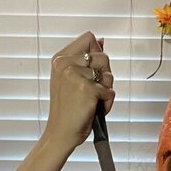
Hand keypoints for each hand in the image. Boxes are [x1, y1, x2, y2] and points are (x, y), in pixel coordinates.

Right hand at [41, 31, 115, 153]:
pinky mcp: (87, 89)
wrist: (61, 132)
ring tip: (91, 101)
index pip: (89, 38)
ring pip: (109, 75)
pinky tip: (93, 110)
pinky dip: (106, 104)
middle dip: (104, 75)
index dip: (97, 53)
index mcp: (60, 58)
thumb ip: (85, 59)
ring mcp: (76, 75)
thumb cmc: (68, 109)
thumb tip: (101, 41)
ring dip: (105, 90)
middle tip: (90, 91)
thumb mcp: (71, 79)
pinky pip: (110, 92)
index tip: (91, 70)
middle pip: (103, 56)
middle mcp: (66, 64)